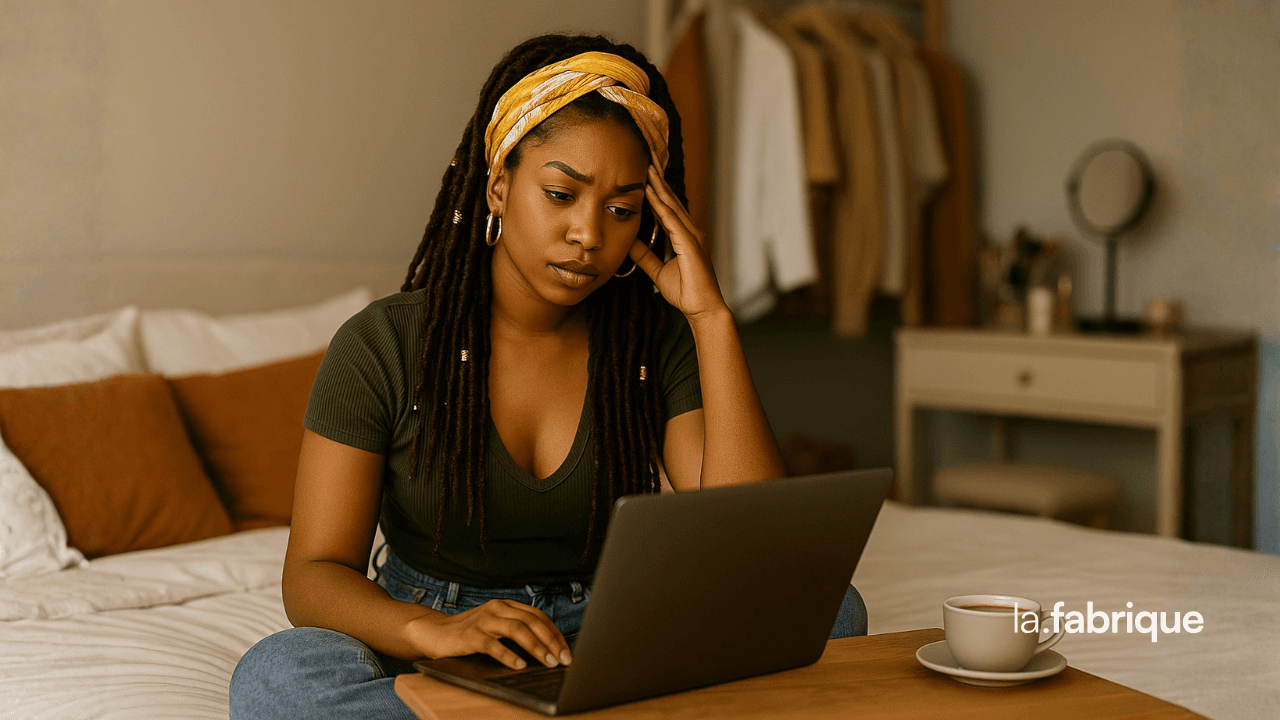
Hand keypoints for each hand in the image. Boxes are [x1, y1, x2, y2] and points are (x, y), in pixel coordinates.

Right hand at [406, 599, 572, 669]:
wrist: (435, 632)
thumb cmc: (470, 633)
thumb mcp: (496, 626)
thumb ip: (517, 630)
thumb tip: (547, 648)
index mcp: (506, 606)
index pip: (538, 616)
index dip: (555, 633)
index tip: (567, 651)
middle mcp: (497, 609)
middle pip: (532, 622)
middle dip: (551, 641)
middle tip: (563, 659)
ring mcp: (484, 621)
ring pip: (517, 630)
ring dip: (536, 647)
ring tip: (548, 662)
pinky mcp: (471, 636)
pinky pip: (493, 645)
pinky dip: (508, 655)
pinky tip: (519, 665)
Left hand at [629, 165, 727, 319]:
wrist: (702, 308)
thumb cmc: (685, 291)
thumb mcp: (658, 270)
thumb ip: (645, 256)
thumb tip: (630, 241)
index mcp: (684, 236)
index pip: (667, 208)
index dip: (655, 190)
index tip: (643, 174)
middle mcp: (690, 231)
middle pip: (671, 200)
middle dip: (658, 179)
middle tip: (645, 158)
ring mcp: (692, 235)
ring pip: (672, 204)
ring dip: (658, 185)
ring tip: (646, 167)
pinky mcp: (690, 243)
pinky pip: (672, 219)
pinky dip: (660, 204)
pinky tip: (650, 192)